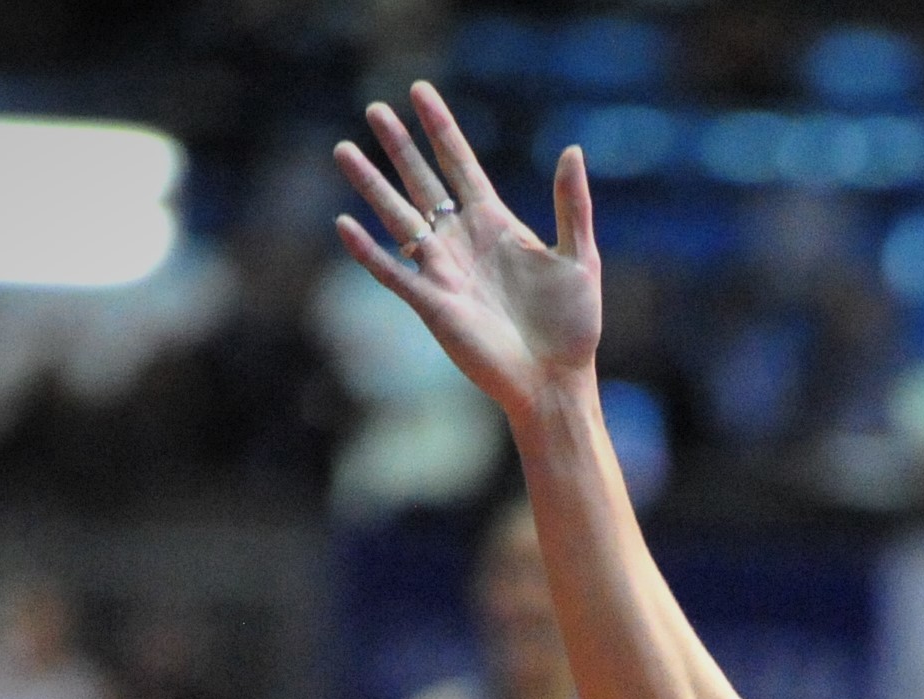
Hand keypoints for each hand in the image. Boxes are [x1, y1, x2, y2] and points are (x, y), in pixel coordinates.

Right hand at [333, 82, 599, 416]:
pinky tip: (343, 224)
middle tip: (374, 109)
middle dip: (399, 146)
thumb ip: (572, 205)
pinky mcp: (433, 304)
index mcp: (496, 224)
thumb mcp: (580, 258)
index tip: (419, 92)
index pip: (460, 164)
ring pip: (399, 217)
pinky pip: (392, 273)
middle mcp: (463, 241)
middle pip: (422, 182)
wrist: (557, 380)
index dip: (441, 128)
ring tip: (344, 150)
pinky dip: (368, 251)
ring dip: (372, 185)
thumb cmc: (574, 326)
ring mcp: (444, 270)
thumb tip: (573, 150)